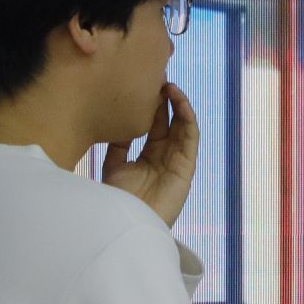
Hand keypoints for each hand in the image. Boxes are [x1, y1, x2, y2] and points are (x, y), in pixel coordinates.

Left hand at [102, 83, 199, 228]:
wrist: (127, 225)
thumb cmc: (117, 201)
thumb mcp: (113, 167)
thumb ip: (116, 147)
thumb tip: (113, 124)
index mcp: (146, 159)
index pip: (152, 126)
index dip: (150, 106)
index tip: (142, 86)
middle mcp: (163, 159)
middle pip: (168, 123)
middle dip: (164, 101)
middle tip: (157, 78)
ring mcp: (176, 162)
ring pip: (182, 127)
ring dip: (178, 105)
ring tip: (169, 86)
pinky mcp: (186, 167)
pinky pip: (190, 138)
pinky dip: (187, 119)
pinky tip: (179, 103)